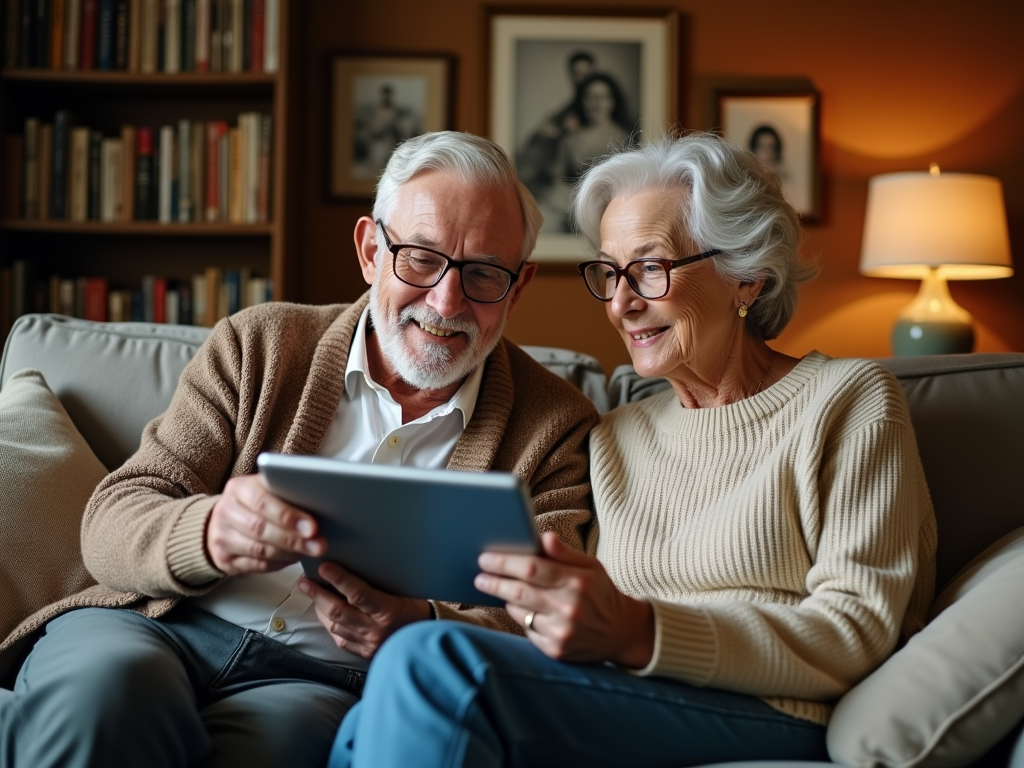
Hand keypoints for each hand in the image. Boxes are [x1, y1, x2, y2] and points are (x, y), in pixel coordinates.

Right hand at [206, 474, 325, 574]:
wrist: (224, 520)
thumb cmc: (255, 502)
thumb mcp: (267, 489)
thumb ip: (286, 493)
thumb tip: (320, 503)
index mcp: (238, 489)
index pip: (263, 502)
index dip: (288, 516)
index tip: (312, 526)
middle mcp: (226, 512)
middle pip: (261, 529)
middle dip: (293, 539)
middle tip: (318, 544)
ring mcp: (222, 538)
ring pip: (259, 550)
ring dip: (288, 553)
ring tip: (309, 551)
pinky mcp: (225, 560)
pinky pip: (256, 566)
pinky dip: (279, 563)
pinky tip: (293, 558)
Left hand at [298, 562, 433, 658]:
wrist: (428, 639)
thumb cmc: (416, 608)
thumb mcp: (403, 591)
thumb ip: (379, 584)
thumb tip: (354, 564)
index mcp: (389, 611)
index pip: (359, 594)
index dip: (339, 579)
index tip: (324, 567)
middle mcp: (376, 630)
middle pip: (339, 611)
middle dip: (318, 594)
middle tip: (305, 580)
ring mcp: (368, 644)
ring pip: (335, 626)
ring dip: (320, 608)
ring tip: (311, 593)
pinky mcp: (364, 654)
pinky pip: (340, 639)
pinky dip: (330, 624)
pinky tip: (325, 613)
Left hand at [474, 531, 653, 666]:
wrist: (621, 633)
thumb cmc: (601, 593)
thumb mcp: (591, 566)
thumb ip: (565, 553)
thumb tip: (542, 537)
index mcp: (577, 582)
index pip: (532, 568)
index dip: (504, 562)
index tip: (485, 558)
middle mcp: (569, 608)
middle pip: (519, 591)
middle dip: (494, 581)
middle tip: (479, 574)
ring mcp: (561, 632)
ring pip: (519, 611)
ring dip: (506, 598)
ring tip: (500, 588)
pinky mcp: (555, 650)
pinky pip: (526, 630)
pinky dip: (521, 617)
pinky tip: (523, 609)